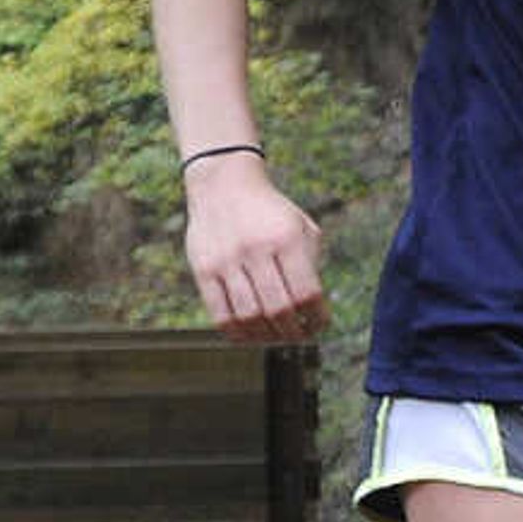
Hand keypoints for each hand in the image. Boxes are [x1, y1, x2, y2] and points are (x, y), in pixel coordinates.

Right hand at [182, 154, 327, 340]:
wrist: (224, 185)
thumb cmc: (271, 214)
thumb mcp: (301, 227)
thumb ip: (311, 265)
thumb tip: (314, 312)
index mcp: (285, 238)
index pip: (307, 293)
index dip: (317, 318)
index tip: (319, 325)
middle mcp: (255, 249)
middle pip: (279, 309)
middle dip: (294, 332)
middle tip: (299, 335)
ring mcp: (226, 260)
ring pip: (250, 316)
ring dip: (267, 336)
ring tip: (276, 336)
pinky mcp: (203, 270)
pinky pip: (220, 315)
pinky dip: (238, 334)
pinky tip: (250, 335)